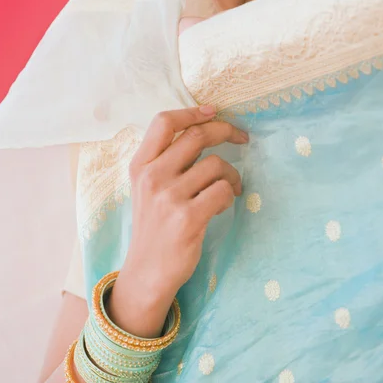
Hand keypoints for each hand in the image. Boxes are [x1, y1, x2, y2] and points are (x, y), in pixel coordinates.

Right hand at [125, 105, 247, 298]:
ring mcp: (169, 197)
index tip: (213, 111)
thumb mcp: (146, 189)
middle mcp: (152, 177)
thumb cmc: (152, 227)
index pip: (164, 122)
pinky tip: (222, 206)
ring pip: (216, 165)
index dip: (192, 112)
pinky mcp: (188, 218)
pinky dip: (230, 195)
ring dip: (232, 174)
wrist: (146, 271)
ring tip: (231, 187)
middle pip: (197, 136)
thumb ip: (165, 162)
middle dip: (226, 131)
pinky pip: (223, 191)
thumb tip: (202, 132)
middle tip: (242, 138)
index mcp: (140, 166)